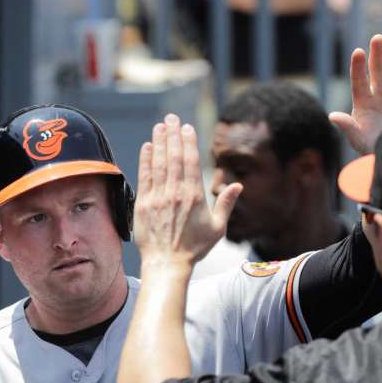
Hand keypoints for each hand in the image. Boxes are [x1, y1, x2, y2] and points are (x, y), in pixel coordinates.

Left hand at [134, 114, 241, 267]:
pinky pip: (145, 177)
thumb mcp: (217, 228)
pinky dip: (146, 160)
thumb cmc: (194, 248)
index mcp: (194, 196)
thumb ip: (226, 204)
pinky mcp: (143, 204)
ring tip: (160, 127)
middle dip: (172, 135)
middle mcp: (175, 192)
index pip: (190, 161)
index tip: (186, 127)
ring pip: (159, 163)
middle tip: (172, 118)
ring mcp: (157, 197)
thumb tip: (238, 184)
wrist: (167, 264)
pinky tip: (147, 147)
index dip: (188, 141)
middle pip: (174, 157)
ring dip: (159, 143)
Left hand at [329, 34, 381, 154]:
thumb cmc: (372, 149)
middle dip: (376, 55)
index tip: (358, 51)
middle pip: (376, 71)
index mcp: (362, 103)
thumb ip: (346, 126)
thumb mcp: (357, 138)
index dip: (358, 67)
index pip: (358, 81)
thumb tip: (331, 116)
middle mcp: (378, 95)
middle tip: (377, 38)